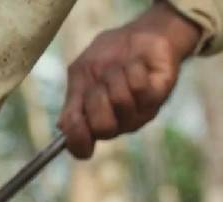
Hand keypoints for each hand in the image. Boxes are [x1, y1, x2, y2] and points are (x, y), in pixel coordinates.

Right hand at [58, 1, 200, 158]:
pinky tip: (137, 64)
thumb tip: (63, 127)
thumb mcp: (81, 74)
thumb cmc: (106, 56)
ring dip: (114, 75)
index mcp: (93, 120)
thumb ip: (73, 101)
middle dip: (96, 97)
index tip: (76, 124)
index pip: (81, 146)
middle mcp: (117, 123)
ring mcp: (140, 113)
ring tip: (120, 66)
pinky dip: (133, 68)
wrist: (139, 33)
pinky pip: (139, 88)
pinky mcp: (159, 96)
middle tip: (100, 81)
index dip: (77, 140)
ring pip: (121, 101)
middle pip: (102, 127)